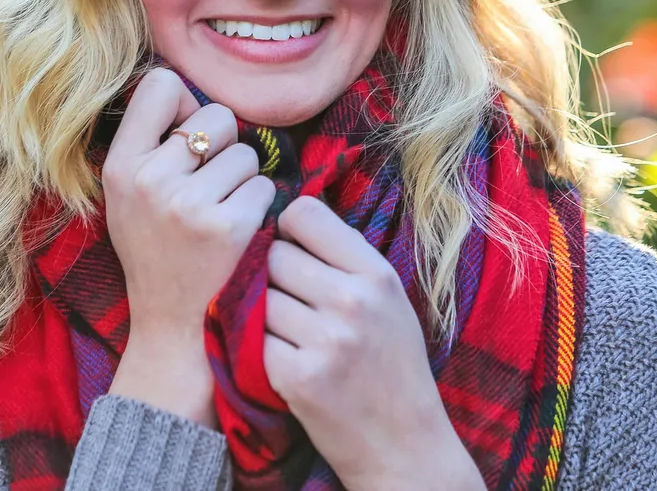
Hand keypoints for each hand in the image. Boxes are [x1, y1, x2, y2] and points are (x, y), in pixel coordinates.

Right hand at [102, 68, 275, 424]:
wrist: (171, 324)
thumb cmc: (157, 250)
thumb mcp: (128, 196)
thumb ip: (150, 144)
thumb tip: (192, 96)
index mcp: (120, 166)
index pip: (161, 85)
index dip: (187, 104)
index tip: (188, 136)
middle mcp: (150, 179)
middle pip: (218, 114)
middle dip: (225, 144)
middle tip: (211, 184)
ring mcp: (189, 204)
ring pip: (247, 153)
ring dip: (244, 180)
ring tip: (220, 213)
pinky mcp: (228, 227)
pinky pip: (264, 187)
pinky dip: (260, 208)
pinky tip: (238, 232)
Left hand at [262, 197, 483, 489]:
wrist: (402, 442)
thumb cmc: (392, 365)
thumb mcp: (388, 299)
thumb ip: (345, 259)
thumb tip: (289, 216)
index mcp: (376, 273)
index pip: (304, 213)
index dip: (288, 228)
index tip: (292, 247)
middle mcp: (351, 300)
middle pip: (274, 255)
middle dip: (274, 274)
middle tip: (293, 300)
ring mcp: (324, 340)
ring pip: (259, 297)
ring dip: (265, 313)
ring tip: (293, 333)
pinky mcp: (297, 376)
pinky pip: (254, 339)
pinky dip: (263, 350)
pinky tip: (289, 361)